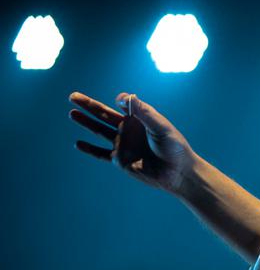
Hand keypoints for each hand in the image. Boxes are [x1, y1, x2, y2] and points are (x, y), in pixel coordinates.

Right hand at [69, 92, 198, 193]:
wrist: (178, 173)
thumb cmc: (174, 148)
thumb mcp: (161, 126)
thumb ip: (143, 112)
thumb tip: (121, 97)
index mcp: (140, 120)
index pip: (124, 105)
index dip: (122, 101)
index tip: (120, 102)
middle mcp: (129, 130)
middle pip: (104, 115)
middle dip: (89, 106)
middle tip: (72, 96)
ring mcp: (123, 145)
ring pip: (99, 131)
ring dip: (85, 122)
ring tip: (71, 113)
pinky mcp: (120, 160)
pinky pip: (101, 154)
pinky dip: (90, 150)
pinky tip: (78, 144)